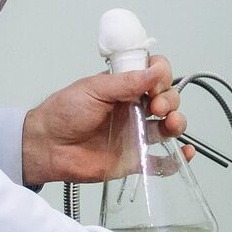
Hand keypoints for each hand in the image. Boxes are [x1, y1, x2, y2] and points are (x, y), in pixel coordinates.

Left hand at [21, 54, 191, 185]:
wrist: (46, 146)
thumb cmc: (62, 113)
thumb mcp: (93, 89)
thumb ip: (126, 82)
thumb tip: (155, 71)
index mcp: (125, 87)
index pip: (155, 75)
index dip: (162, 76)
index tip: (156, 82)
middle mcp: (134, 109)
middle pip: (168, 100)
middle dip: (170, 100)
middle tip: (156, 107)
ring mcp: (136, 134)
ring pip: (169, 127)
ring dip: (178, 123)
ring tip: (171, 125)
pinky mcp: (134, 159)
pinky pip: (161, 161)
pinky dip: (178, 158)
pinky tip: (184, 152)